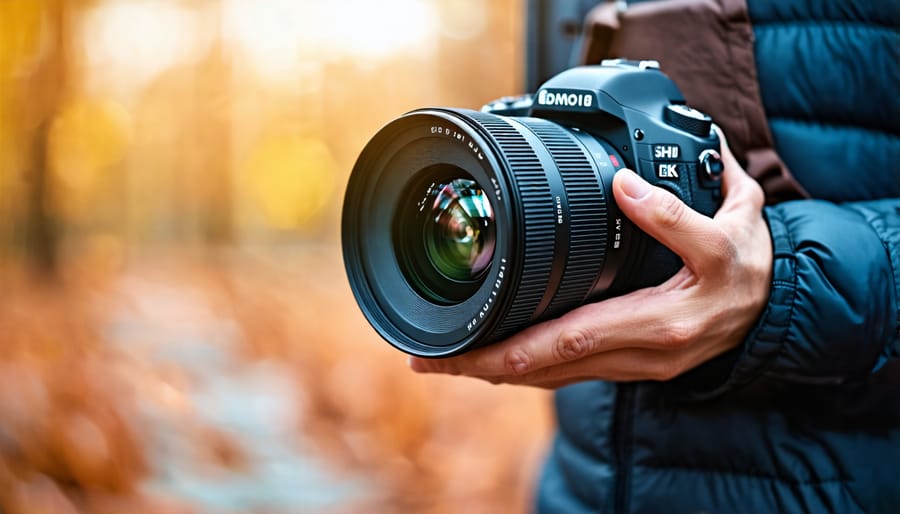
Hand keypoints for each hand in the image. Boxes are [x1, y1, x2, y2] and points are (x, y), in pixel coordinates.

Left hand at [409, 131, 771, 387]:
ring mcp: (634, 366)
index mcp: (661, 320)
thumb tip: (624, 183)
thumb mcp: (731, 226)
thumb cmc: (749, 266)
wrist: (773, 307)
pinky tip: (492, 360)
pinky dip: (525, 369)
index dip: (514, 345)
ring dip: (495, 371)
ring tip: (443, 361)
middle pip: (547, 368)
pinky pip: (568, 374)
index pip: (572, 337)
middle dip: (483, 366)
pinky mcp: (630, 366)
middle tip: (426, 361)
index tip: (465, 341)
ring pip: (553, 377)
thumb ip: (675, 210)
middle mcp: (642, 353)